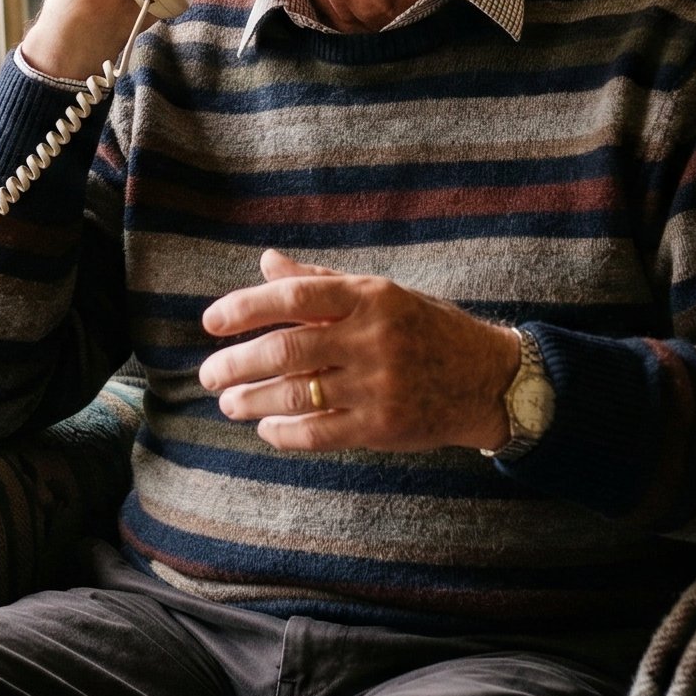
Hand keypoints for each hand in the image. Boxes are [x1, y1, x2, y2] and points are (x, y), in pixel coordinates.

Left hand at [197, 251, 521, 452]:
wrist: (487, 378)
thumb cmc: (425, 329)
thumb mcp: (380, 294)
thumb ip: (321, 279)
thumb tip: (266, 262)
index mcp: (370, 296)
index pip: (295, 296)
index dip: (245, 307)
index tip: (211, 321)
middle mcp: (372, 338)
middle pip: (287, 349)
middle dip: (237, 363)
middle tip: (208, 374)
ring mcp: (378, 385)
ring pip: (296, 394)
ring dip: (252, 400)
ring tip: (228, 403)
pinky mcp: (382, 426)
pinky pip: (319, 432)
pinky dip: (284, 432)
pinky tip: (266, 428)